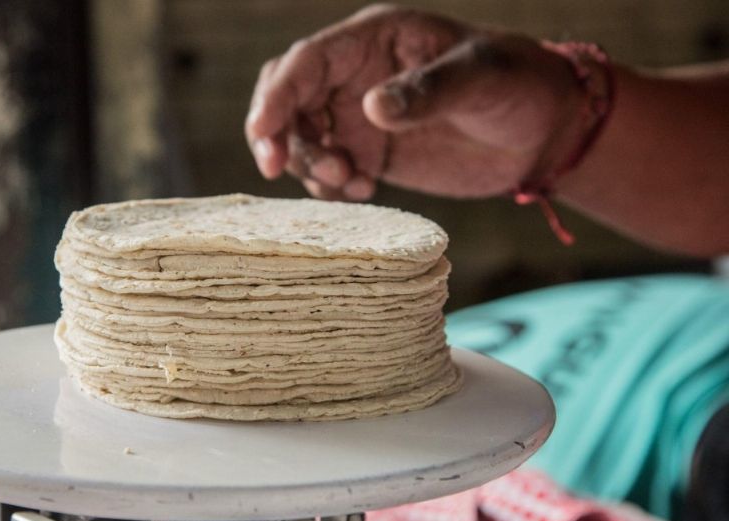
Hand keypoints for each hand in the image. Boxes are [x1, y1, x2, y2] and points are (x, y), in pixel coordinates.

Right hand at [245, 4, 585, 200]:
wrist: (544, 130)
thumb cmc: (519, 84)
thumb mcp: (481, 77)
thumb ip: (428, 91)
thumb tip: (371, 108)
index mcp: (374, 40)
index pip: (306, 63)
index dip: (277, 97)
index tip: (264, 136)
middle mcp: (356, 76)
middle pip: (288, 99)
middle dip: (276, 133)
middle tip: (281, 170)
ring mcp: (360, 117)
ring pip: (303, 139)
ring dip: (310, 166)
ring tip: (353, 184)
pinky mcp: (371, 153)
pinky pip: (329, 171)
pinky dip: (330, 188)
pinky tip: (362, 192)